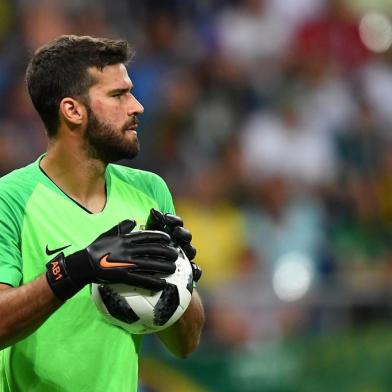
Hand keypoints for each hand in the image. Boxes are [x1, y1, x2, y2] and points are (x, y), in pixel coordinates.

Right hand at [46, 220, 177, 299]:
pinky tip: (162, 285)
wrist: (84, 263)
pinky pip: (141, 279)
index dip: (161, 237)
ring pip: (151, 264)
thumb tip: (133, 220)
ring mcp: (127, 262)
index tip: (170, 239)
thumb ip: (122, 226)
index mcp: (127, 238)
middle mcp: (129, 249)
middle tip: (176, 255)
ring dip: (164, 267)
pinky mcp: (123, 275)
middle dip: (167, 252)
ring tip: (174, 269)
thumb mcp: (109, 233)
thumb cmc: (96, 247)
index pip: (148, 236)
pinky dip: (153, 282)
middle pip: (154, 250)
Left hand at [146, 209, 201, 282]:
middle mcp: (181, 243)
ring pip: (191, 251)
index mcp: (173, 232)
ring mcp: (185, 256)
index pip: (177, 223)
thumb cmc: (149, 246)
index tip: (166, 218)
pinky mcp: (186, 270)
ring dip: (190, 249)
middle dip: (182, 233)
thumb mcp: (149, 233)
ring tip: (187, 249)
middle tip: (176, 231)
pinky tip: (194, 270)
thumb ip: (153, 222)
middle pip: (186, 236)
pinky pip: (195, 270)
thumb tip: (154, 210)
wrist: (147, 266)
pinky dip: (196, 270)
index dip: (174, 220)